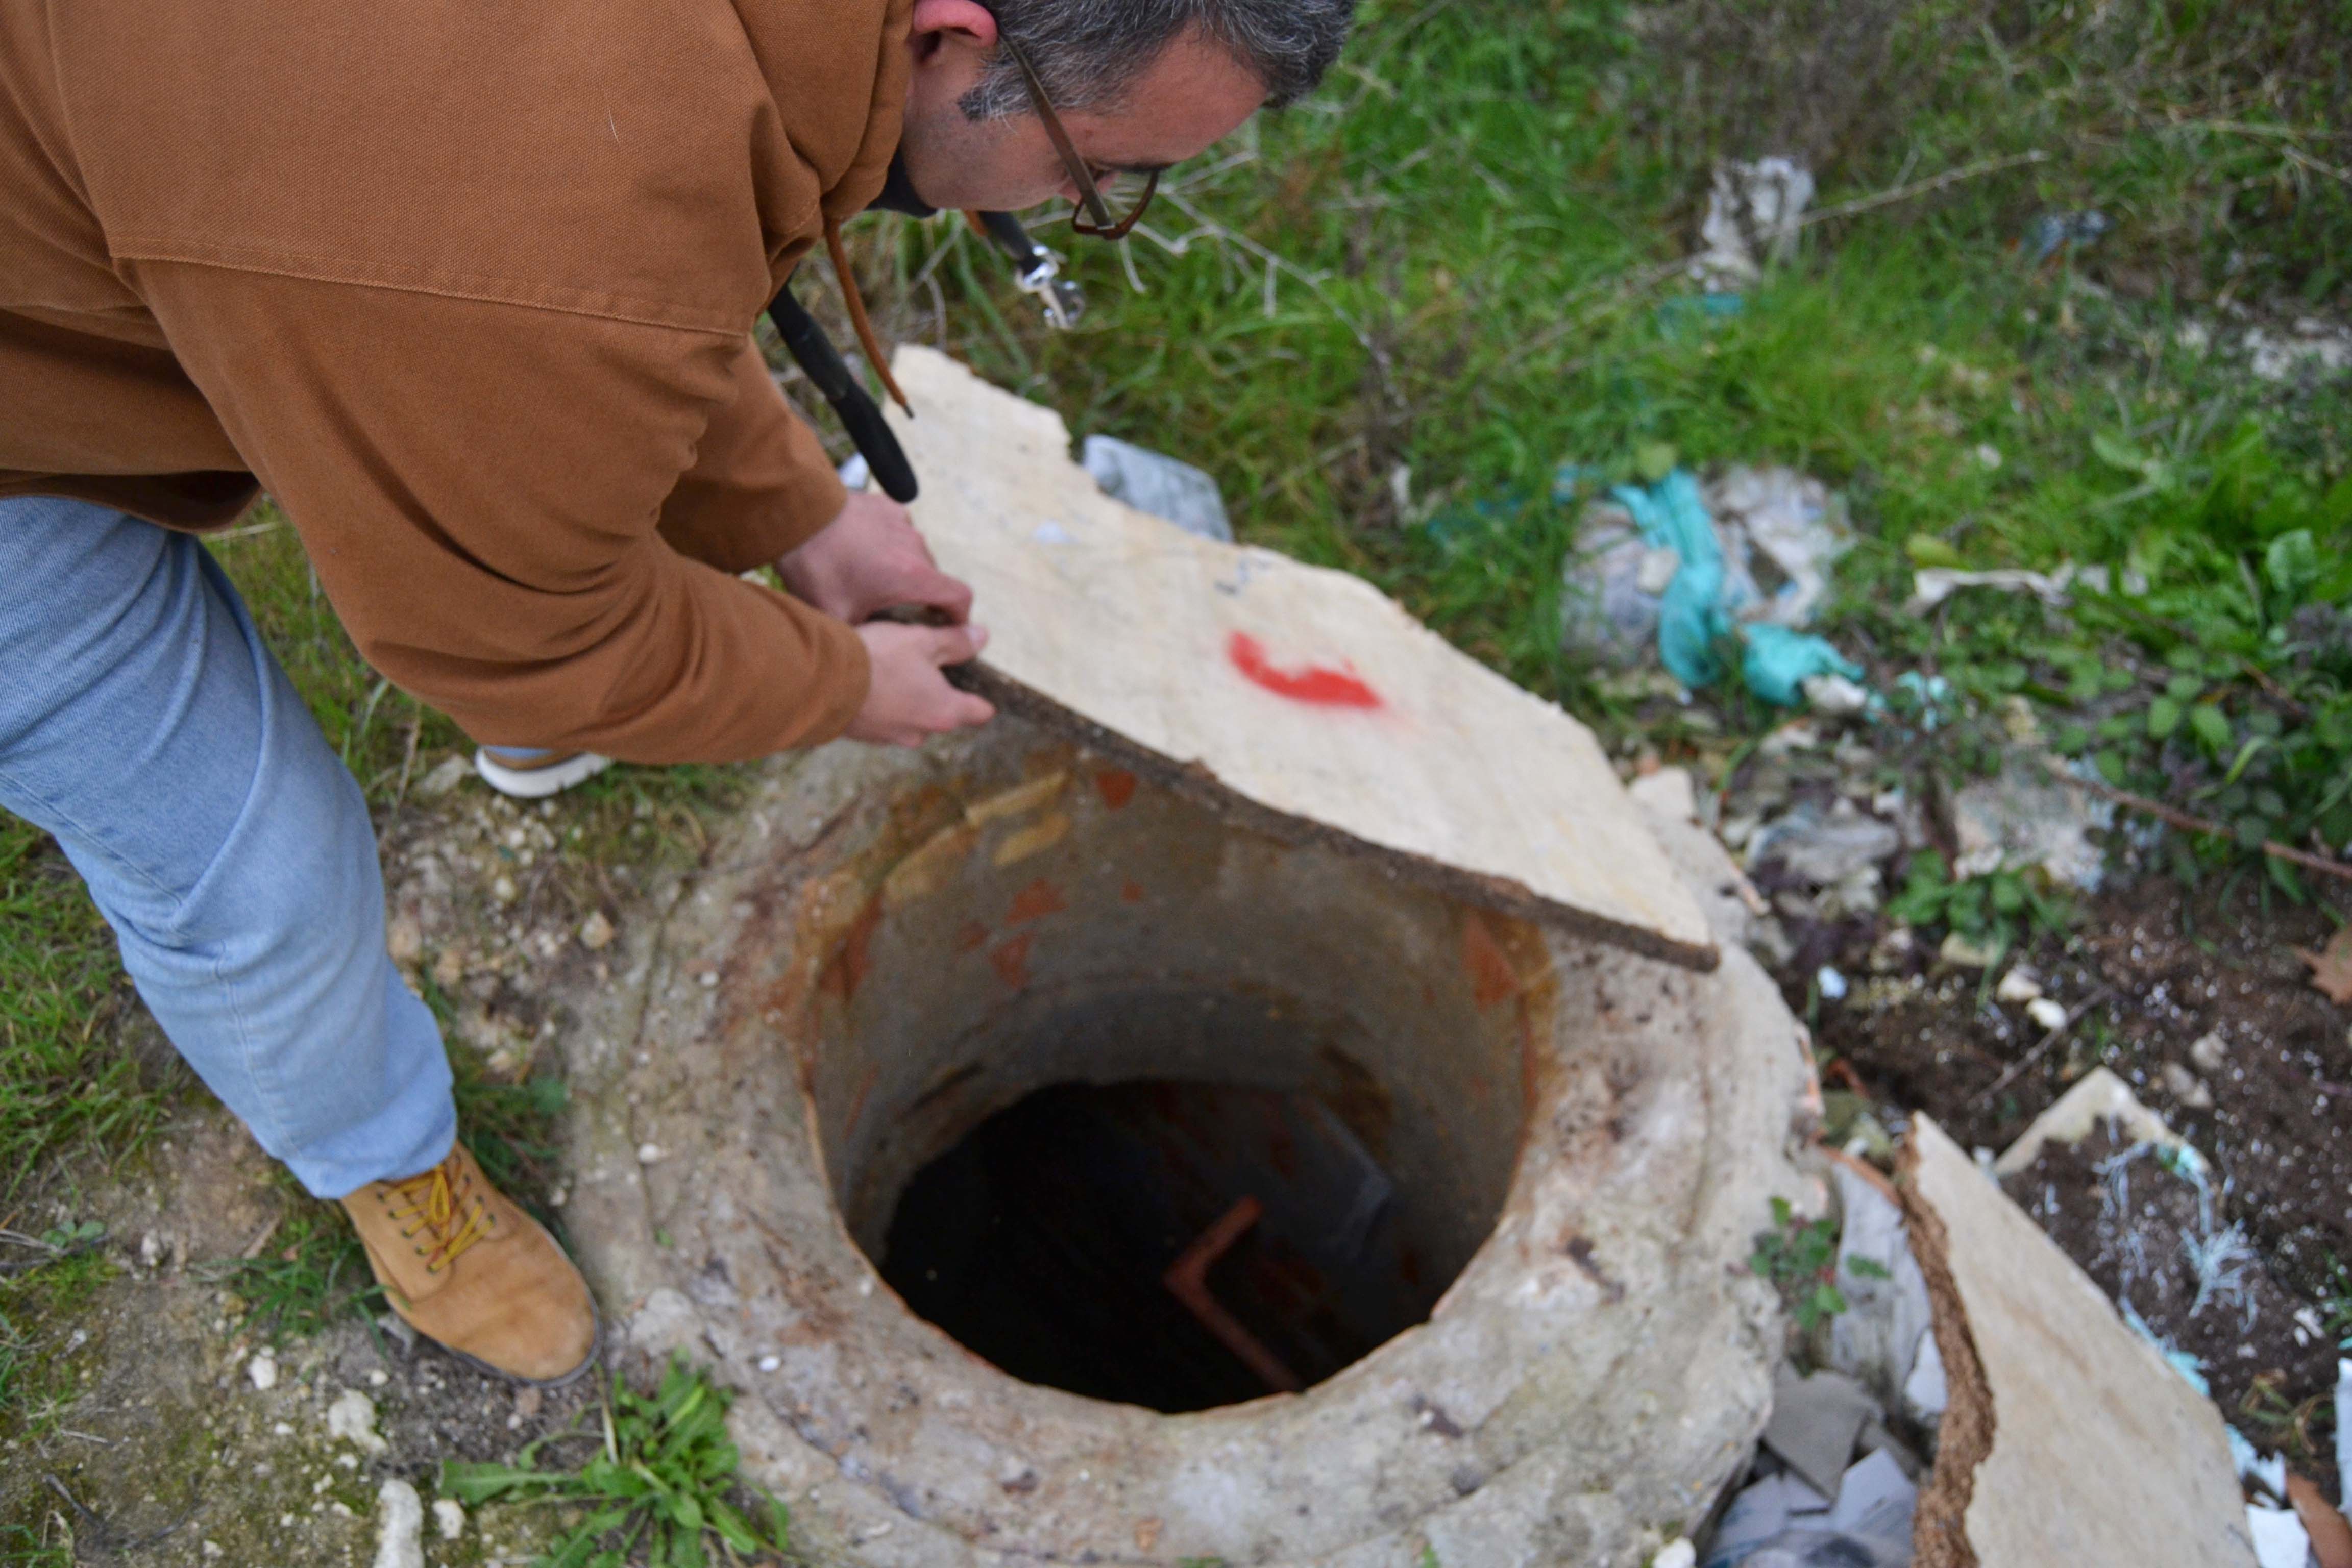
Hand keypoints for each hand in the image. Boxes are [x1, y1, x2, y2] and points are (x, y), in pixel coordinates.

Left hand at [778, 490, 972, 625]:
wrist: (797, 516)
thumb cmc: (817, 567)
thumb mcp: (837, 617)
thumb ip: (862, 638)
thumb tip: (867, 658)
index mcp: (913, 577)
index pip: (960, 597)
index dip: (960, 616)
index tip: (949, 626)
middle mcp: (916, 547)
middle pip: (934, 578)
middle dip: (921, 596)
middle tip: (894, 609)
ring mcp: (903, 523)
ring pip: (915, 554)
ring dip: (903, 569)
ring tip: (870, 577)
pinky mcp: (887, 506)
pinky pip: (899, 531)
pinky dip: (889, 543)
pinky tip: (862, 550)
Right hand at [847, 622, 995, 745]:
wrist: (820, 680)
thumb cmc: (878, 658)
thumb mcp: (921, 640)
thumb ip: (954, 642)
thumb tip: (982, 637)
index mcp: (944, 711)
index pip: (978, 712)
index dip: (983, 700)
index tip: (983, 692)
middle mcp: (919, 732)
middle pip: (942, 714)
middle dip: (937, 693)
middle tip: (929, 664)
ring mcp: (889, 736)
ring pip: (909, 716)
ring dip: (906, 698)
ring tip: (893, 669)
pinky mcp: (863, 734)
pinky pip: (882, 718)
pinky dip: (881, 703)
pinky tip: (870, 680)